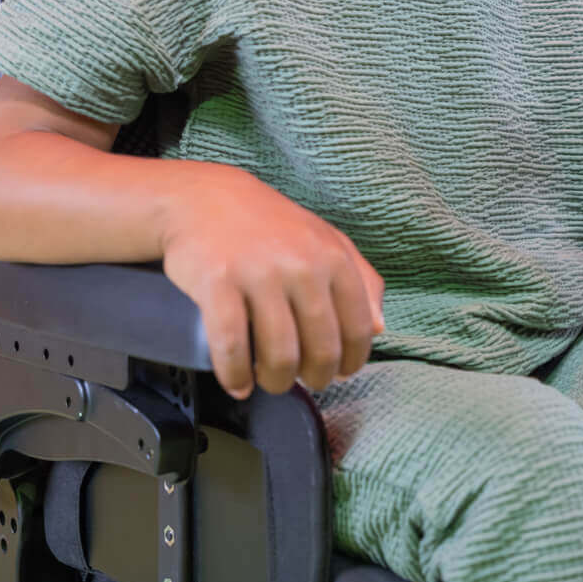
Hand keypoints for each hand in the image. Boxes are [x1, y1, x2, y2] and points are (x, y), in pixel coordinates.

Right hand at [158, 165, 384, 399]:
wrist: (204, 198)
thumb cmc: (269, 225)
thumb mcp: (326, 241)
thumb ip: (362, 280)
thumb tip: (378, 329)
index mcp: (334, 258)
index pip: (356, 328)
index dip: (350, 362)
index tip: (339, 374)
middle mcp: (301, 266)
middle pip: (321, 349)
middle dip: (315, 378)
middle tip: (302, 381)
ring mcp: (259, 274)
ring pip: (279, 355)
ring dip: (277, 382)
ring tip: (270, 382)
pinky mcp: (217, 283)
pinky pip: (232, 346)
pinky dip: (235, 375)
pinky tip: (237, 384)